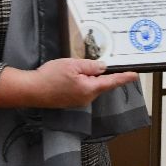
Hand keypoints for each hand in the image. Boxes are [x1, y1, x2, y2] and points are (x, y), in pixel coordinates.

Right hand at [0, 57, 139, 108]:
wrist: (31, 90)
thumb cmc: (50, 76)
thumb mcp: (72, 65)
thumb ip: (90, 65)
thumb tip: (103, 67)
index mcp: (90, 89)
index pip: (111, 82)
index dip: (124, 78)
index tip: (134, 75)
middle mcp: (86, 98)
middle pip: (99, 82)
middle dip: (94, 72)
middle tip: (79, 63)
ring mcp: (78, 101)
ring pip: (88, 85)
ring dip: (83, 76)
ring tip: (66, 69)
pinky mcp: (70, 101)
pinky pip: (80, 88)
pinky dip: (77, 81)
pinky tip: (65, 76)